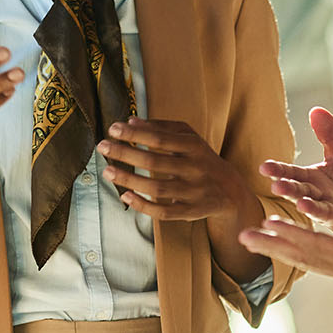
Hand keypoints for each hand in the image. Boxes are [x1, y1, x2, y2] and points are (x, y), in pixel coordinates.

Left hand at [97, 118, 256, 223]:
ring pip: (157, 188)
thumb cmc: (201, 158)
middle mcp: (195, 169)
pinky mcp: (191, 212)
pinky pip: (164, 212)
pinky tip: (125, 196)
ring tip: (107, 171)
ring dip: (129, 180)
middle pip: (155, 162)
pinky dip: (143, 205)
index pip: (160, 139)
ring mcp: (194, 192)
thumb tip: (131, 120)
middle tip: (102, 146)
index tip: (112, 128)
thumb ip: (162, 128)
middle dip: (125, 154)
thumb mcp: (189, 138)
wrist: (230, 190)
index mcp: (194, 146)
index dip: (135, 134)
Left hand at [239, 210, 332, 299]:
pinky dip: (297, 250)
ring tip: (255, 239)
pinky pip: (315, 260)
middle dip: (272, 245)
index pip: (316, 246)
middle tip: (243, 237)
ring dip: (279, 247)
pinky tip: (286, 244)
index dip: (291, 235)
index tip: (267, 225)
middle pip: (302, 255)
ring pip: (305, 258)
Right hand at [260, 107, 332, 236]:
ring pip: (319, 211)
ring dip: (311, 209)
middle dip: (289, 190)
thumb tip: (316, 110)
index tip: (263, 167)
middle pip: (301, 192)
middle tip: (277, 187)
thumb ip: (329, 134)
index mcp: (312, 178)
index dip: (278, 170)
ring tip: (303, 205)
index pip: (291, 173)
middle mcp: (318, 197)